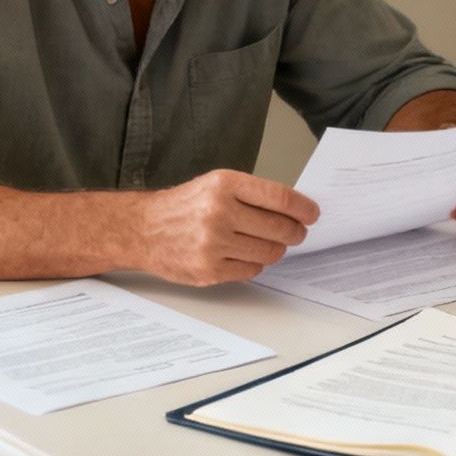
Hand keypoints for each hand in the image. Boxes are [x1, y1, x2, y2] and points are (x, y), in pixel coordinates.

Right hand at [126, 170, 319, 285]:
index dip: (303, 208)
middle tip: (297, 232)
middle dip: (295, 232)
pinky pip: (252, 270)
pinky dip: (255, 264)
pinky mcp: (209, 269)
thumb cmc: (184, 206)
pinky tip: (245, 255)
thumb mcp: (216, 184)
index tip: (312, 214)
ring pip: (270, 252)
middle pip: (280, 228)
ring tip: (268, 243)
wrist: (143, 229)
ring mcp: (213, 243)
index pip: (280, 198)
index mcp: (224, 185)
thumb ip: (252, 195)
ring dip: (276, 249)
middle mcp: (219, 212)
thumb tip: (295, 210)